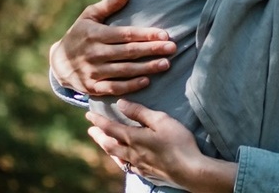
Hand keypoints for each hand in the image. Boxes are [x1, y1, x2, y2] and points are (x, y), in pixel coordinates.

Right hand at [49, 0, 176, 95]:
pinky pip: (114, 88)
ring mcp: (93, 72)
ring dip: (147, 68)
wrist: (58, 63)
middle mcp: (95, 53)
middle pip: (129, 52)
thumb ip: (108, 5)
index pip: (126, 34)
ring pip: (124, 71)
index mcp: (95, 35)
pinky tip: (146, 81)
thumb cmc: (79, 34)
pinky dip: (130, 86)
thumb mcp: (89, 16)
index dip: (146, 34)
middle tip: (173, 48)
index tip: (165, 34)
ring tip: (166, 64)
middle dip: (152, 50)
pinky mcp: (92, 87)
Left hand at [86, 100, 235, 192]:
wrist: (189, 171)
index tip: (88, 115)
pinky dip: (120, 160)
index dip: (98, 121)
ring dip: (107, 148)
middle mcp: (132, 153)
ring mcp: (138, 165)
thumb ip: (139, 112)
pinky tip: (124, 160)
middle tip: (90, 130)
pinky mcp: (147, 173)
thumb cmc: (177, 142)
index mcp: (133, 138)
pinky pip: (127, 166)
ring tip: (103, 143)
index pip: (110, 128)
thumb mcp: (161, 120)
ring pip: (116, 157)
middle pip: (109, 144)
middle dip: (98, 136)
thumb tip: (120, 104)